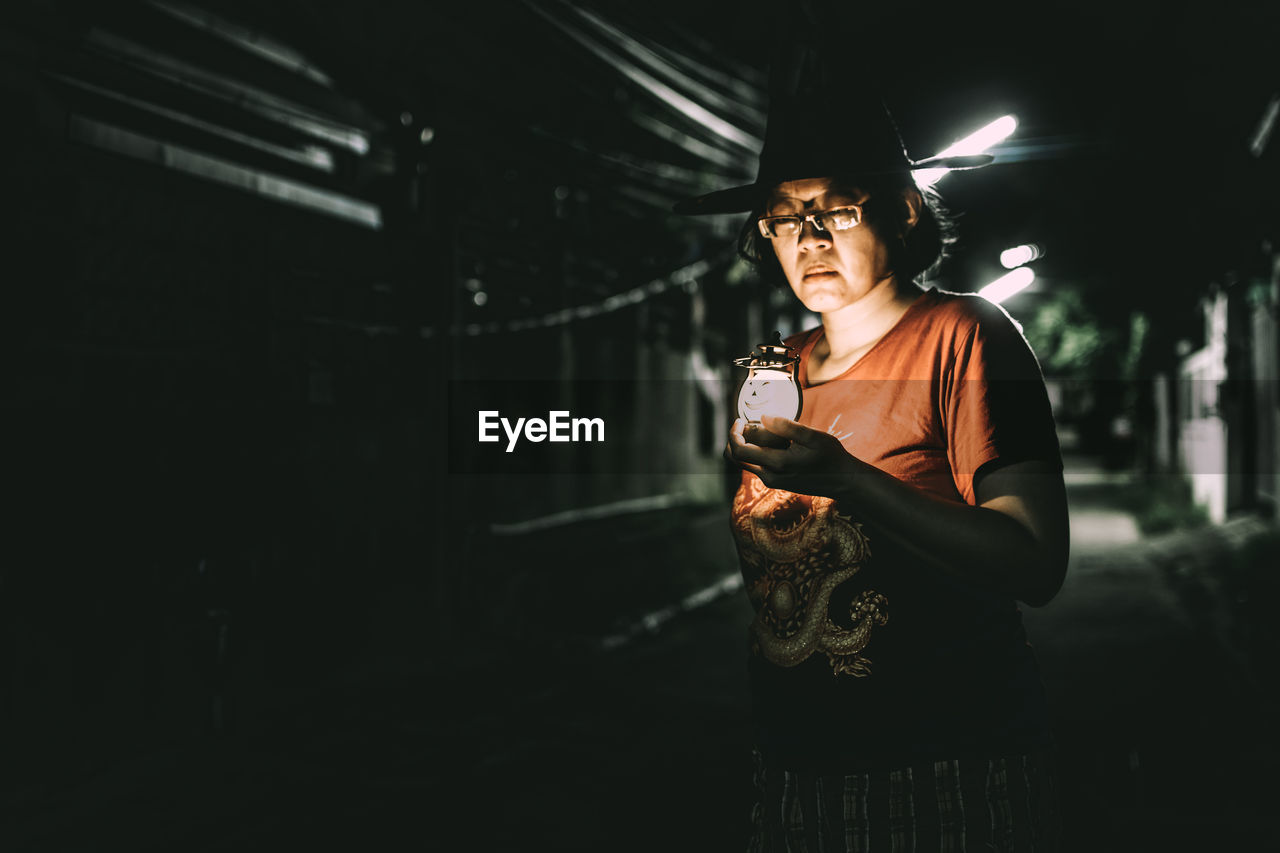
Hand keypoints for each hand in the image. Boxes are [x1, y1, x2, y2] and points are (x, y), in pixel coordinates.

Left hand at [726, 415, 860, 495]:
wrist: (844, 480)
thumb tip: (763, 417)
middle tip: (746, 423)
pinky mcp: (777, 482)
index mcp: (777, 464)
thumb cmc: (830, 456)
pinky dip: (755, 452)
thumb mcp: (813, 436)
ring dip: (745, 445)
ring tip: (761, 430)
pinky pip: (756, 466)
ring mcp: (773, 481)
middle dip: (735, 439)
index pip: (740, 451)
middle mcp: (770, 477)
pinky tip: (772, 441)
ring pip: (744, 463)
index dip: (733, 433)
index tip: (740, 420)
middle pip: (736, 458)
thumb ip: (787, 426)